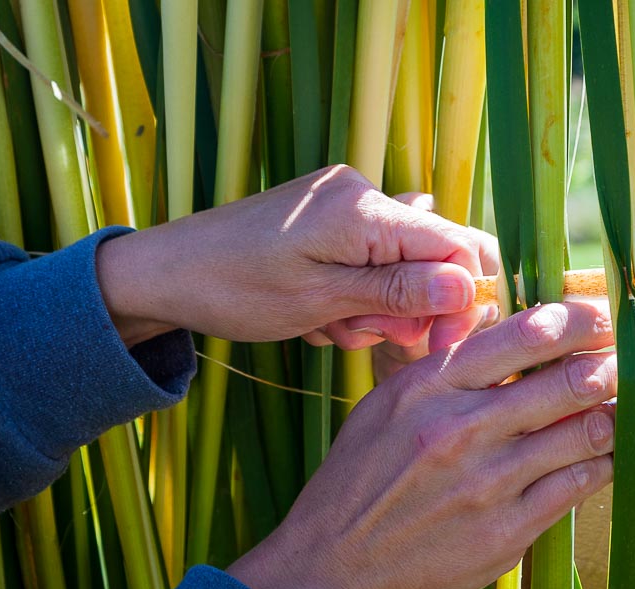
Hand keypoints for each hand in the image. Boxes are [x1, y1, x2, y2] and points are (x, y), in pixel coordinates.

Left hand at [95, 165, 497, 349]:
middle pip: (432, 257)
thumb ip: (399, 292)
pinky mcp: (332, 221)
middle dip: (407, 308)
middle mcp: (362, 194)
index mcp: (363, 208)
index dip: (460, 300)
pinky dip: (354, 296)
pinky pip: (370, 263)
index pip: (455, 245)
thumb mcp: (320, 300)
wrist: (166, 273)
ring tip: (325, 324)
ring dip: (373, 310)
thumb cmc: (234, 288)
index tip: (441, 347)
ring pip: (400, 268)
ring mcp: (346, 205)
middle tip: (359, 332)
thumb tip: (468, 288)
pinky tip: (318, 313)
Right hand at [227, 302, 617, 588]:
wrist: (332, 566)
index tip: (600, 315)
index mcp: (428, 387)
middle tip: (626, 355)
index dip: (574, 319)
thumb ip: (445, 369)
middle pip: (565, 380)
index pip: (521, 336)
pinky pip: (577, 485)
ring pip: (582, 431)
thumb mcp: (386, 405)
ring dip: (613, 412)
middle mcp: (460, 428)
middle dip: (609, 362)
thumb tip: (508, 331)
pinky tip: (607, 452)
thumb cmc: (358, 479)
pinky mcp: (507, 530)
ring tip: (623, 402)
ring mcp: (487, 482)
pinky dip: (602, 463)